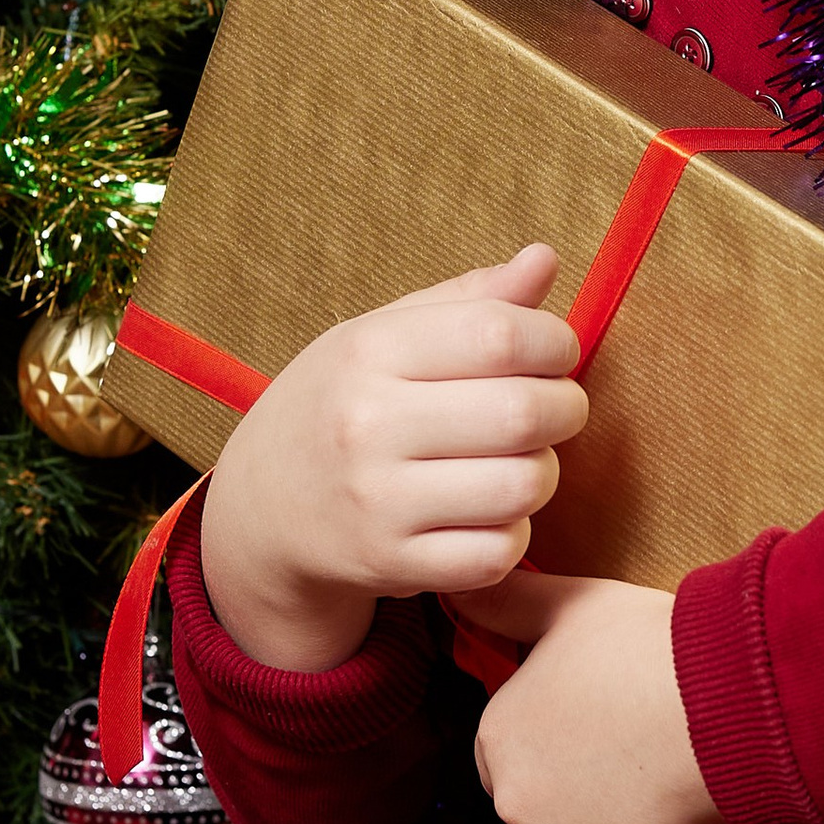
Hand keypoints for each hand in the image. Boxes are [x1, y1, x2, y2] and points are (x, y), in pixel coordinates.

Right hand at [196, 243, 586, 672]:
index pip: (500, 334)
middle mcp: (367, 425)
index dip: (555, 342)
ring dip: (542, 474)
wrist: (259, 509)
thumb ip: (468, 300)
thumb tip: (545, 259)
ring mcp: (377, 502)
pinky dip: (513, 534)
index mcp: (368, 351)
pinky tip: (489, 513)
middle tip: (554, 409)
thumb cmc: (338, 406)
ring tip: (519, 461)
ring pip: (522, 488)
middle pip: (522, 413)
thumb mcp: (381, 335)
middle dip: (564, 408)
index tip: (556, 353)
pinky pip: (498, 553)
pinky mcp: (391, 564)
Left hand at [463, 572, 727, 823]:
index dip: (561, 733)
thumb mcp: (569, 605)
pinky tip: (700, 805)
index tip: (604, 715)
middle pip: (553, 802)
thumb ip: (506, 604)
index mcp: (499, 737)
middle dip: (592, 784)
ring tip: (678, 766)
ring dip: (634, 822)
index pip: (511, 750)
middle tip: (647, 738)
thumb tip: (456, 591)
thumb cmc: (646, 649)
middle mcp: (518, 804)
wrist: (722, 706)